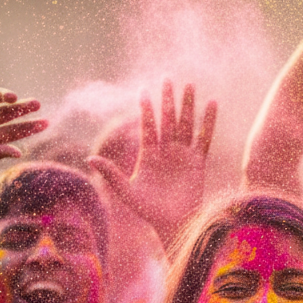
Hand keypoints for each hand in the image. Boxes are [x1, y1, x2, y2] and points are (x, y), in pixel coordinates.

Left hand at [88, 80, 216, 250]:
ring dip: (188, 106)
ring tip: (190, 85)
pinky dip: (208, 122)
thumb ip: (111, 173)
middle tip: (168, 79)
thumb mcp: (126, 192)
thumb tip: (90, 158)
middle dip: (168, 100)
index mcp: (149, 155)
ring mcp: (182, 155)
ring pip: (185, 124)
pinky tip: (212, 104)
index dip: (145, 110)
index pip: (147, 127)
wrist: (173, 224)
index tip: (143, 91)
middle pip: (167, 120)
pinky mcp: (198, 162)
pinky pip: (204, 138)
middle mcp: (166, 151)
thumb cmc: (148, 211)